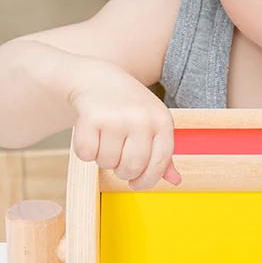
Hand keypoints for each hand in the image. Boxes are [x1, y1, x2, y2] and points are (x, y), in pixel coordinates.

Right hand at [68, 66, 180, 189]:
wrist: (99, 79)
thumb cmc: (129, 108)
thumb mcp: (153, 125)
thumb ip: (163, 154)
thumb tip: (176, 181)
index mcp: (163, 121)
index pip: (159, 164)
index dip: (147, 180)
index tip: (137, 183)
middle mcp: (142, 119)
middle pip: (132, 168)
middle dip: (122, 171)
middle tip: (118, 158)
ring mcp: (116, 117)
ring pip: (107, 163)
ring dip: (103, 159)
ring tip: (105, 140)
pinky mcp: (91, 117)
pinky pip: (86, 154)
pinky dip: (85, 151)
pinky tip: (91, 135)